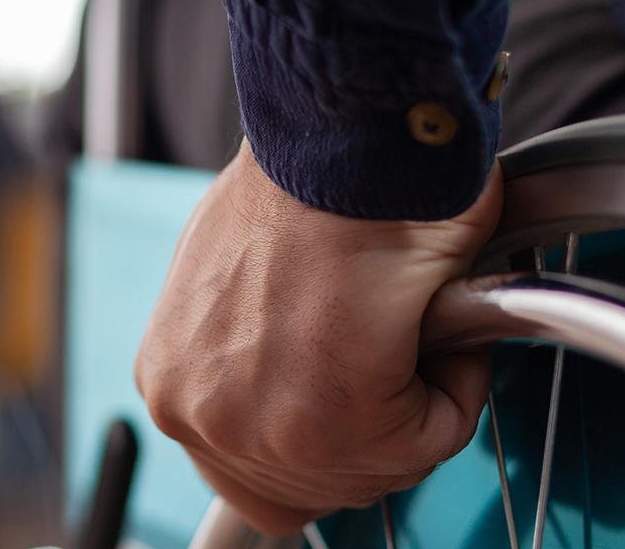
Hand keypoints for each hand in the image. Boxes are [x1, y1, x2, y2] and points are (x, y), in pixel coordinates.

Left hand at [135, 142, 501, 534]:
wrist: (335, 140)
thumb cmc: (299, 185)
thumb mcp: (234, 280)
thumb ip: (253, 349)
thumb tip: (301, 372)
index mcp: (174, 381)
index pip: (256, 472)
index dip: (327, 428)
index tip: (358, 369)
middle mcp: (196, 415)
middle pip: (315, 483)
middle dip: (373, 422)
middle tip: (389, 342)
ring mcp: (255, 428)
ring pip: (376, 467)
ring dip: (414, 403)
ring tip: (405, 324)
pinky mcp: (326, 422)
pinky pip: (423, 445)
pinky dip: (451, 390)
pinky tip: (428, 321)